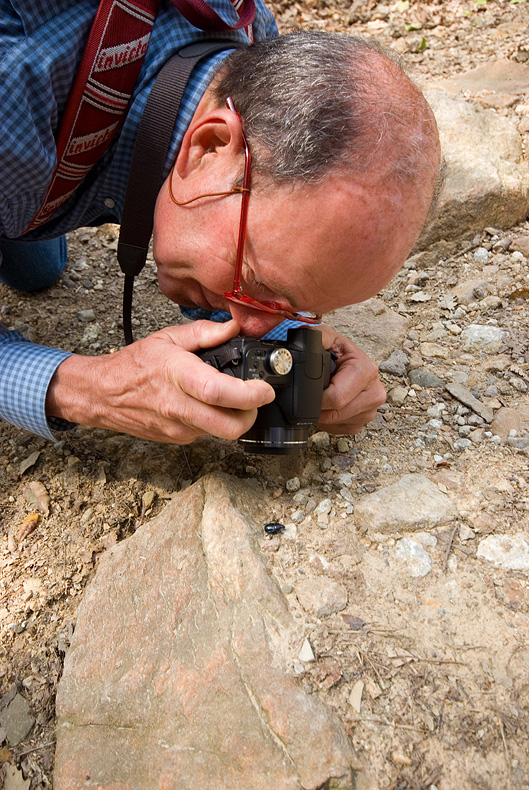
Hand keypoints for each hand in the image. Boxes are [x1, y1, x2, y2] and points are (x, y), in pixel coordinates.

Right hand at [46, 320, 274, 442]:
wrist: (103, 394)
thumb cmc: (133, 366)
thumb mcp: (168, 338)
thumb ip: (204, 332)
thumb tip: (234, 327)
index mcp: (178, 376)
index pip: (219, 392)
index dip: (250, 395)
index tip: (264, 389)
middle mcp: (178, 406)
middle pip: (229, 426)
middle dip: (252, 415)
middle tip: (255, 399)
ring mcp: (178, 427)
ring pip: (221, 433)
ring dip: (234, 418)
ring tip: (230, 399)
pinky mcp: (177, 439)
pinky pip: (206, 433)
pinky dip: (215, 421)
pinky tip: (206, 405)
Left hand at [317, 324, 385, 434]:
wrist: (344, 361)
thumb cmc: (335, 351)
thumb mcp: (326, 336)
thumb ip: (317, 337)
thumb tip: (308, 341)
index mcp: (366, 371)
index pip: (337, 397)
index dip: (316, 398)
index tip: (307, 391)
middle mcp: (375, 391)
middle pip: (337, 413)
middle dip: (319, 408)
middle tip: (312, 395)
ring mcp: (372, 408)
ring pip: (338, 422)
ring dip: (324, 415)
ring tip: (323, 397)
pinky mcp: (365, 420)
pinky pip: (341, 429)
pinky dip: (330, 422)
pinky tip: (329, 406)